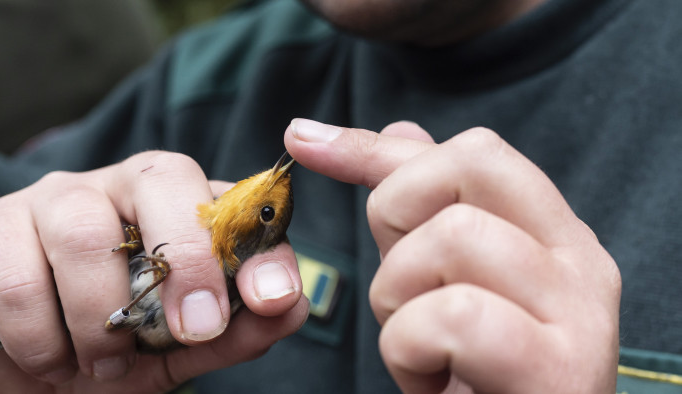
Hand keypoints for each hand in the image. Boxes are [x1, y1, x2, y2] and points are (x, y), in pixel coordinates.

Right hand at [0, 151, 306, 392]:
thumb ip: (235, 329)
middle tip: (195, 329)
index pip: (229, 198)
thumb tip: (290, 305)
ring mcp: (53, 201)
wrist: (29, 369)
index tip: (271, 299)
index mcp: (176, 206)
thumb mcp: (180, 346)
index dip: (257, 243)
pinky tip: (51, 360)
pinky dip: (42, 338)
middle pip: (161, 180)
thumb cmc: (114, 346)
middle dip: (187, 261)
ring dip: (100, 317)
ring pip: (85, 233)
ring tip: (103, 362)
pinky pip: (17, 278)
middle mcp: (119, 187)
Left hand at [285, 119, 620, 392]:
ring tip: (419, 347)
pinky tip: (429, 379)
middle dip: (395, 217)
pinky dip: (410, 349)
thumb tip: (400, 129)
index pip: (472, 151)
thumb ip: (429, 207)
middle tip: (404, 288)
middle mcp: (579, 261)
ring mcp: (578, 314)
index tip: (305, 140)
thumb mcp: (446, 280)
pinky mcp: (556, 370)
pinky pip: (450, 317)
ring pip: (449, 238)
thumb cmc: (477, 372)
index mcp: (555, 235)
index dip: (376, 146)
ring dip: (398, 300)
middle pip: (465, 166)